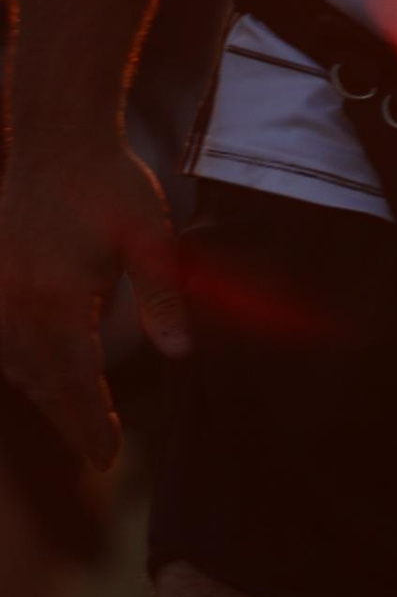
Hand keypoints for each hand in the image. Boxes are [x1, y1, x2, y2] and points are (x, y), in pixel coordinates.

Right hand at [0, 141, 187, 470]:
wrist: (59, 137)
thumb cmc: (112, 185)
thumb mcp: (151, 242)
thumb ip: (163, 301)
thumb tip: (181, 354)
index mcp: (59, 301)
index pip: (76, 383)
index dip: (91, 426)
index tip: (107, 459)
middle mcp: (16, 303)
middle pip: (41, 383)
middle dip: (69, 420)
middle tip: (96, 452)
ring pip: (13, 364)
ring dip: (43, 392)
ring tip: (76, 415)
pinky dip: (19, 361)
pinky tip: (39, 370)